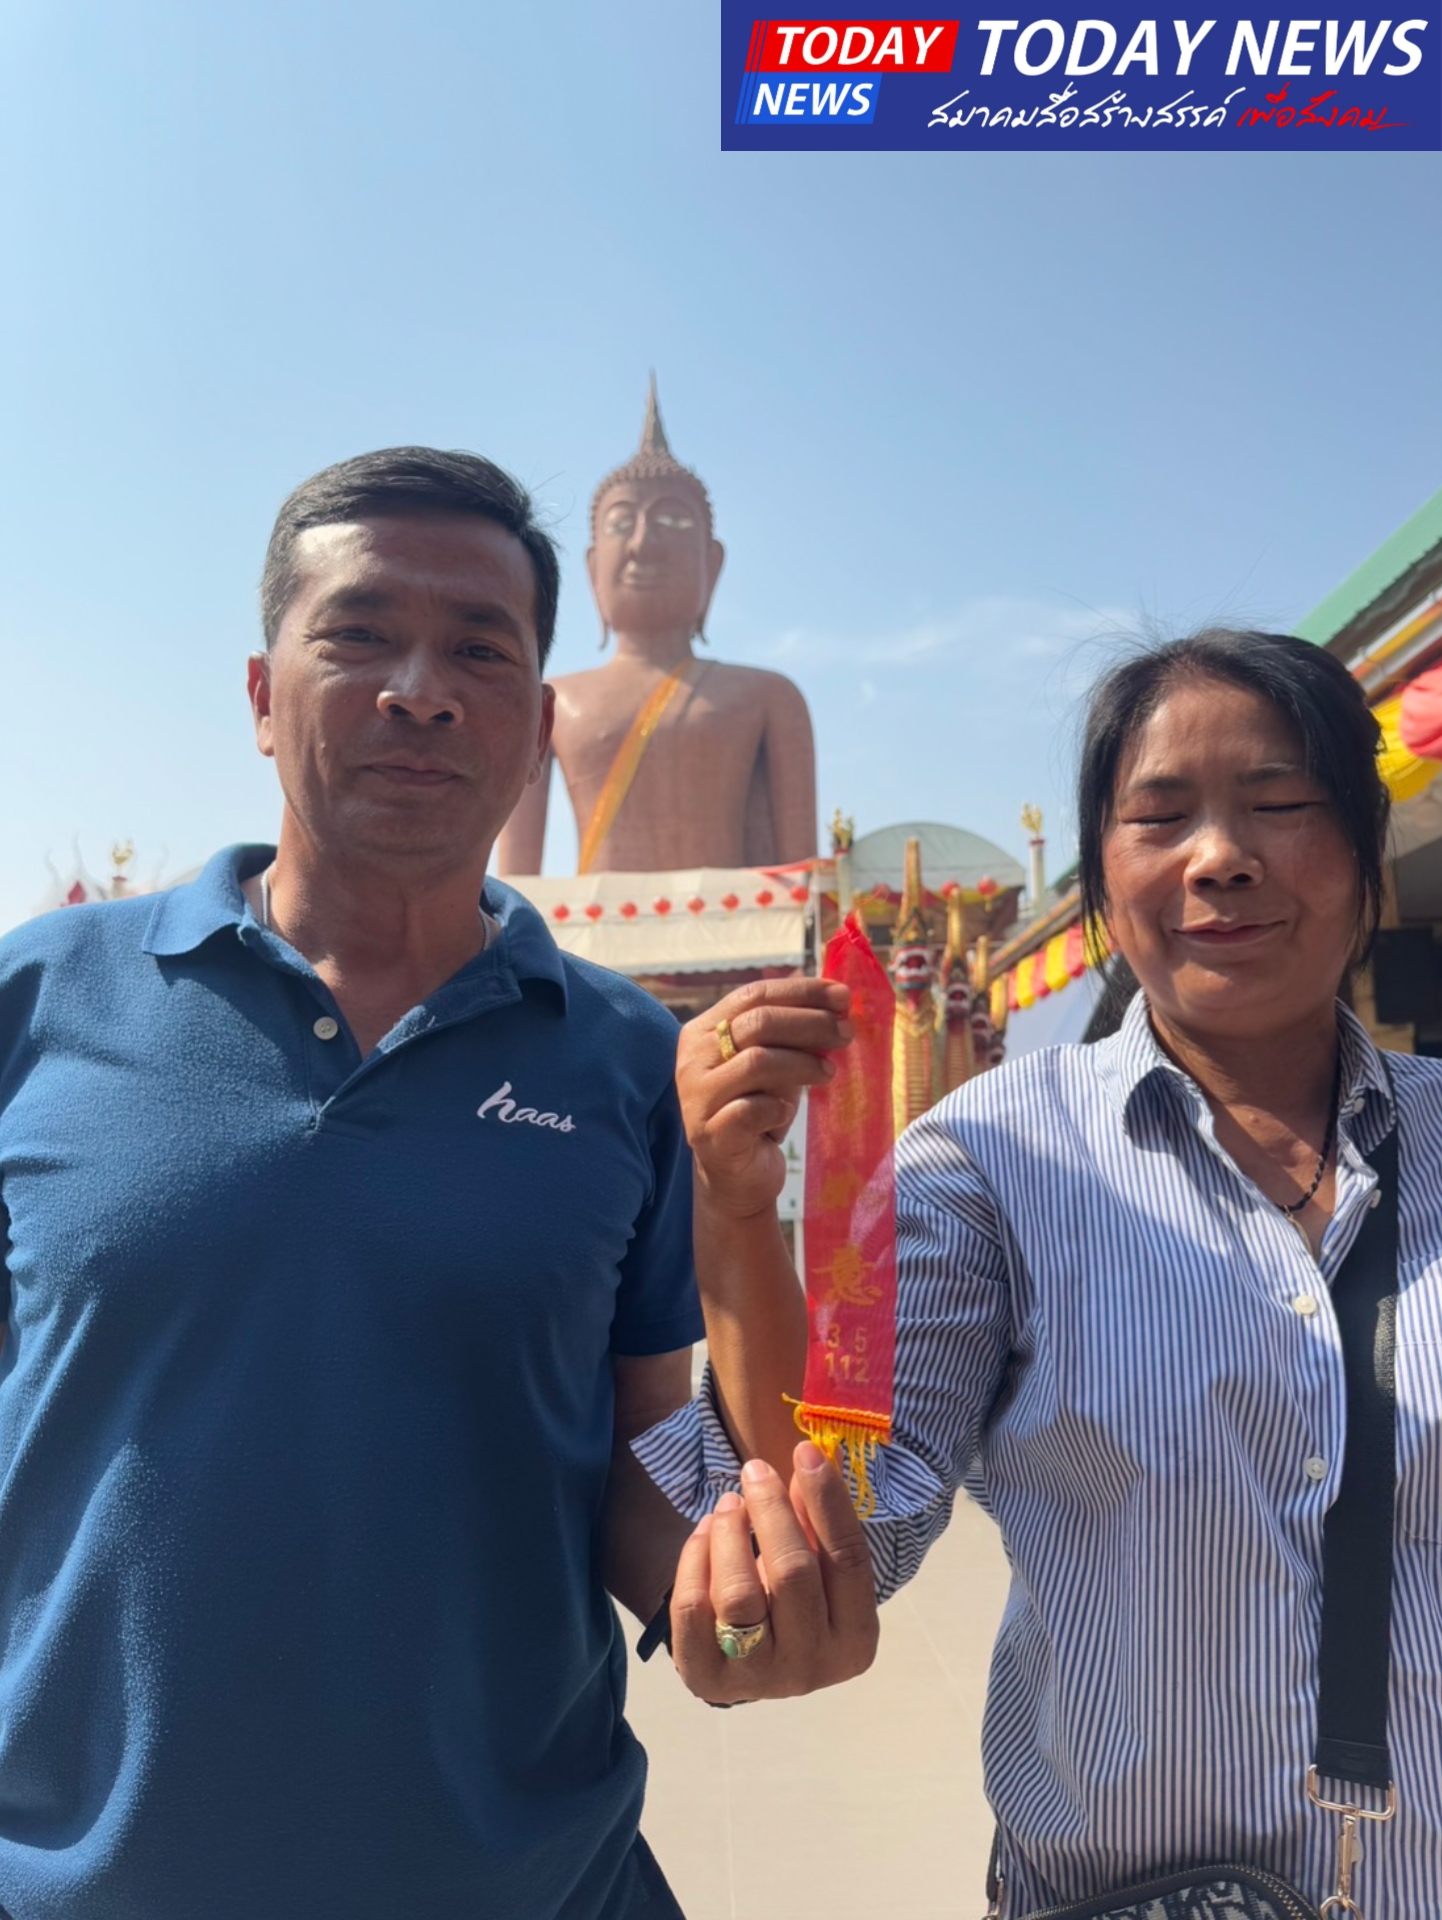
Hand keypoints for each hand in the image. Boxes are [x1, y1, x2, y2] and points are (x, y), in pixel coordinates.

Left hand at [670, 1442, 879, 1703]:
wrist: (753, 1661)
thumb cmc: (795, 1601)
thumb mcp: (818, 1566)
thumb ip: (816, 1521)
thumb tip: (811, 1458)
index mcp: (855, 1640)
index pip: (849, 1560)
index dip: (828, 1499)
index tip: (805, 1451)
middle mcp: (811, 1668)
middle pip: (792, 1573)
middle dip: (771, 1509)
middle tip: (755, 1470)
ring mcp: (758, 1679)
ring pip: (738, 1594)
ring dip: (730, 1533)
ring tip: (729, 1504)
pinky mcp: (707, 1679)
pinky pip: (692, 1608)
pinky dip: (694, 1559)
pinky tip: (704, 1533)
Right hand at [676, 978, 852, 1220]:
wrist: (738, 1175)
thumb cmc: (759, 1109)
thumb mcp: (776, 1063)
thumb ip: (794, 1032)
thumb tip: (840, 999)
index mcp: (704, 1030)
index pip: (755, 994)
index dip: (802, 992)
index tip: (843, 996)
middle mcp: (692, 1058)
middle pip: (758, 1023)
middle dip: (811, 1024)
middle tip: (846, 1033)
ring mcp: (696, 1096)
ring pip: (758, 1062)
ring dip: (803, 1064)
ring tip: (829, 1073)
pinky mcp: (709, 1134)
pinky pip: (752, 1109)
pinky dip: (779, 1107)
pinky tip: (787, 1111)